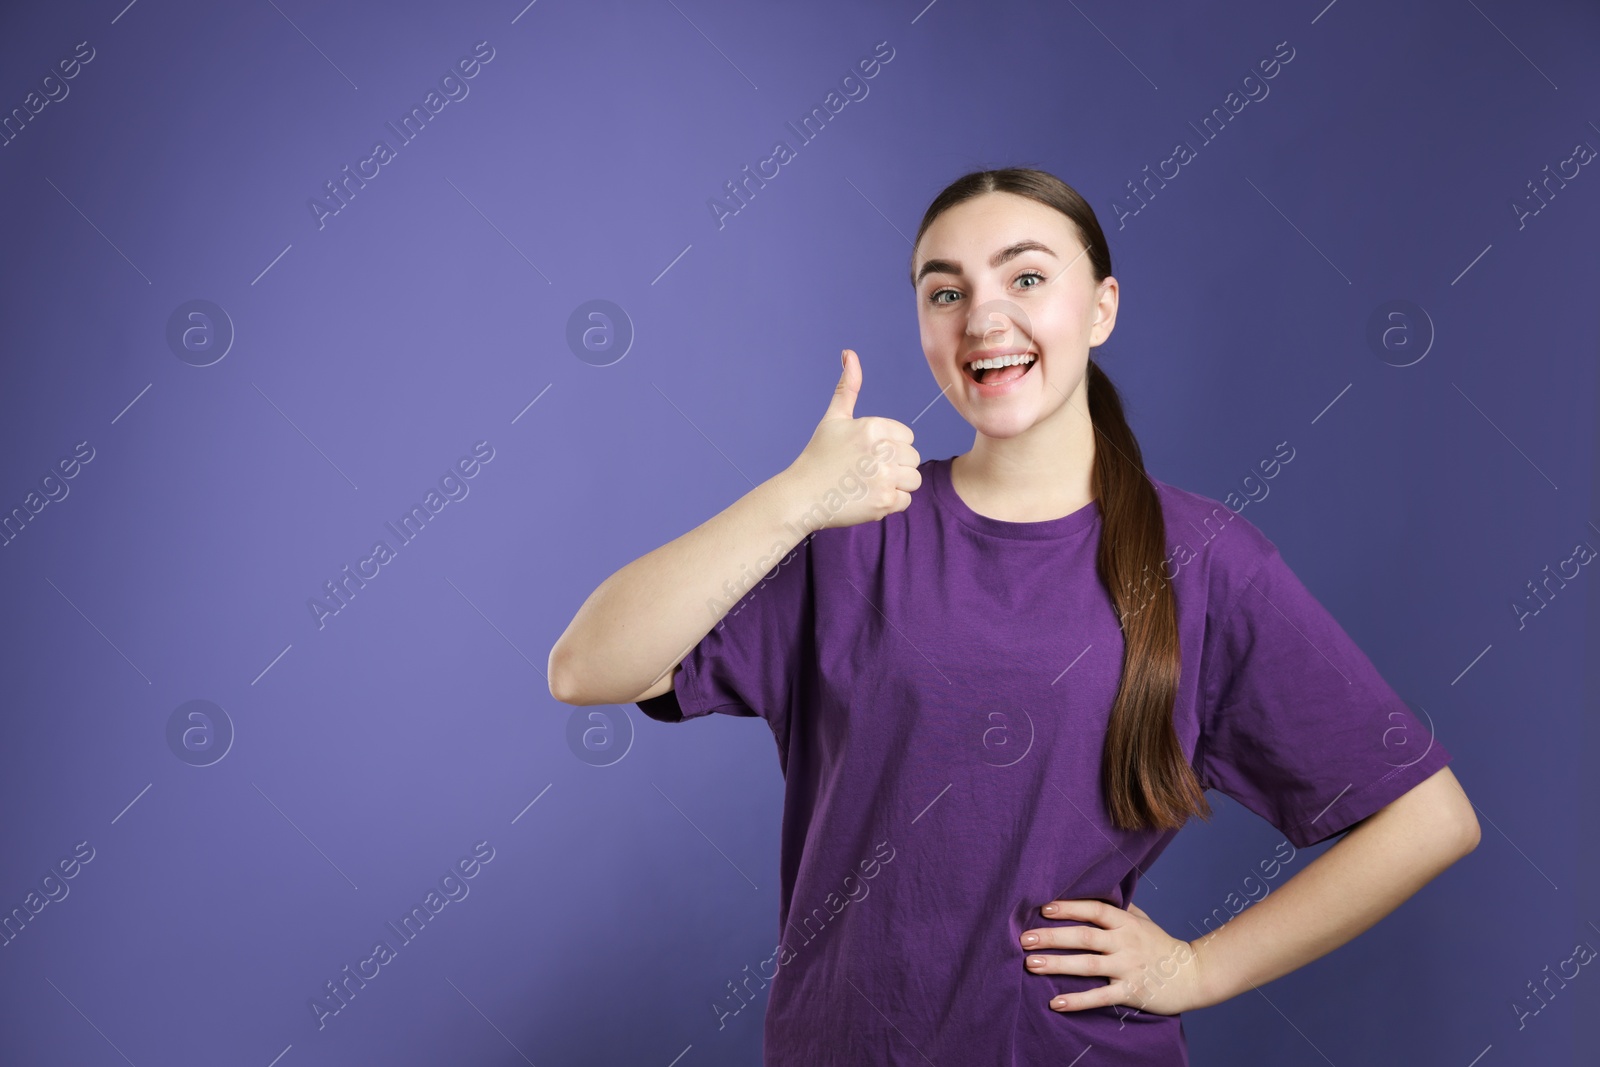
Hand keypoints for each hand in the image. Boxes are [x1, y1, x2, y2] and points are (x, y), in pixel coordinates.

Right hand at [783, 348, 920, 529]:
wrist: (801, 496)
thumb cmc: (818, 456)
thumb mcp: (834, 418)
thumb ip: (848, 387)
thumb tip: (849, 353)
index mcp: (874, 427)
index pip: (907, 437)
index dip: (890, 447)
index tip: (866, 455)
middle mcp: (882, 450)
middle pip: (912, 458)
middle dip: (894, 466)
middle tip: (865, 472)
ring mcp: (884, 477)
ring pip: (913, 479)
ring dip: (896, 485)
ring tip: (869, 485)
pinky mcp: (884, 501)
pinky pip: (905, 500)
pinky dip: (890, 503)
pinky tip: (868, 498)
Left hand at [1019, 898, 1204, 1015]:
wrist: (1193, 975)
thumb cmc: (1160, 945)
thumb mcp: (1142, 921)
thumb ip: (1119, 907)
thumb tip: (1094, 887)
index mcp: (1126, 923)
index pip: (1095, 910)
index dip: (1070, 907)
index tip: (1043, 908)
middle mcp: (1125, 943)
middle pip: (1085, 936)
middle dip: (1053, 936)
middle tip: (1024, 938)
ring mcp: (1128, 968)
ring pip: (1088, 965)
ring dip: (1058, 964)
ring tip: (1030, 964)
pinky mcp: (1131, 991)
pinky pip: (1100, 996)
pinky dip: (1078, 1000)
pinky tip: (1055, 1002)